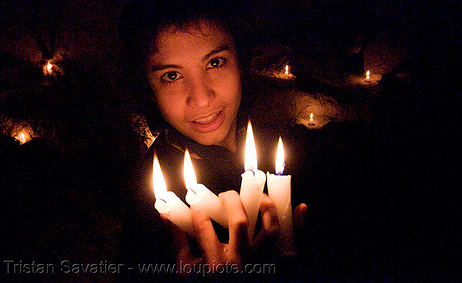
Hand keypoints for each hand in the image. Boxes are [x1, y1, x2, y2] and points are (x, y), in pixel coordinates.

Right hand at [167, 192, 306, 274]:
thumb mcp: (188, 273)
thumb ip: (178, 243)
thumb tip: (165, 215)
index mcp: (214, 265)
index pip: (203, 227)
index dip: (199, 210)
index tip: (197, 203)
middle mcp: (240, 263)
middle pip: (238, 221)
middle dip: (230, 201)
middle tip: (225, 195)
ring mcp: (263, 265)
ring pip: (270, 230)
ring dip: (267, 207)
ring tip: (259, 196)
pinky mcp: (281, 270)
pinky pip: (298, 246)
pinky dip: (302, 227)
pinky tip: (302, 207)